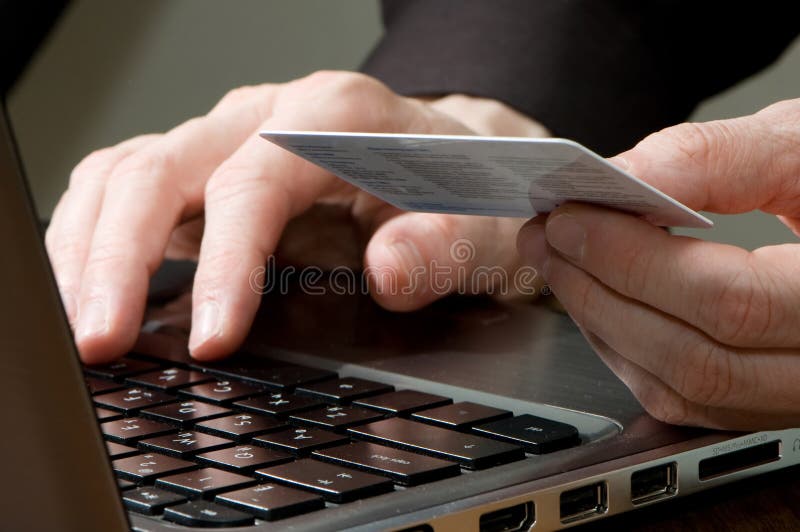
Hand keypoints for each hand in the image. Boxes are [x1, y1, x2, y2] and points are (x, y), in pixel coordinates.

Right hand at [47, 71, 546, 363]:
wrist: (455, 163)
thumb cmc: (460, 190)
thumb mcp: (479, 223)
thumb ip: (445, 245)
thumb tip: (390, 272)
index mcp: (335, 117)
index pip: (254, 181)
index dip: (226, 262)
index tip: (213, 339)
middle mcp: (269, 116)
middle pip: (164, 168)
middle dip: (120, 258)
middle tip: (102, 340)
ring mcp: (231, 139)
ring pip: (128, 171)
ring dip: (89, 246)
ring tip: (81, 322)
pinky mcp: (211, 168)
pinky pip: (130, 185)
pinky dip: (96, 234)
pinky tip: (90, 285)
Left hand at [517, 99, 799, 429]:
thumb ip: (718, 156)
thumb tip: (626, 176)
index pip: (727, 302)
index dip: (634, 262)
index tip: (569, 218)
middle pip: (694, 358)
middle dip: (600, 293)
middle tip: (548, 238)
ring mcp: (795, 393)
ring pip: (682, 390)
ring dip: (601, 324)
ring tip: (559, 263)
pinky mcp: (763, 400)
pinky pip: (682, 399)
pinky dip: (625, 349)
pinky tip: (597, 300)